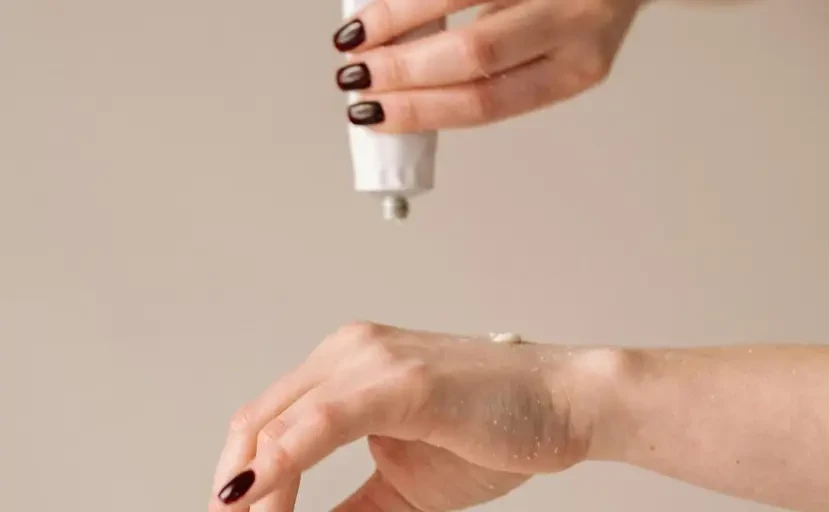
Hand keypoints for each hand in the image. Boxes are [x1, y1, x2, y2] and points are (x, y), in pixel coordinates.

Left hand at [207, 323, 612, 511]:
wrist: (567, 404)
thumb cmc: (498, 427)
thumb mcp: (404, 482)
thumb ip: (350, 507)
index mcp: (347, 366)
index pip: (267, 424)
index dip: (242, 482)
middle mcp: (351, 352)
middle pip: (257, 423)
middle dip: (239, 489)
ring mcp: (374, 360)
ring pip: (277, 423)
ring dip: (256, 489)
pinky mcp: (403, 380)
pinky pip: (322, 421)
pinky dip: (285, 462)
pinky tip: (263, 496)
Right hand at [333, 0, 644, 131]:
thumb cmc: (578, 5)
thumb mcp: (549, 49)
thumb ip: (493, 69)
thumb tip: (409, 92)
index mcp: (575, 68)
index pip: (488, 102)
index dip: (421, 111)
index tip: (372, 114)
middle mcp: (574, 21)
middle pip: (475, 54)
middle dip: (401, 68)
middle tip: (354, 74)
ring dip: (394, 17)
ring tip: (357, 34)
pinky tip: (383, 3)